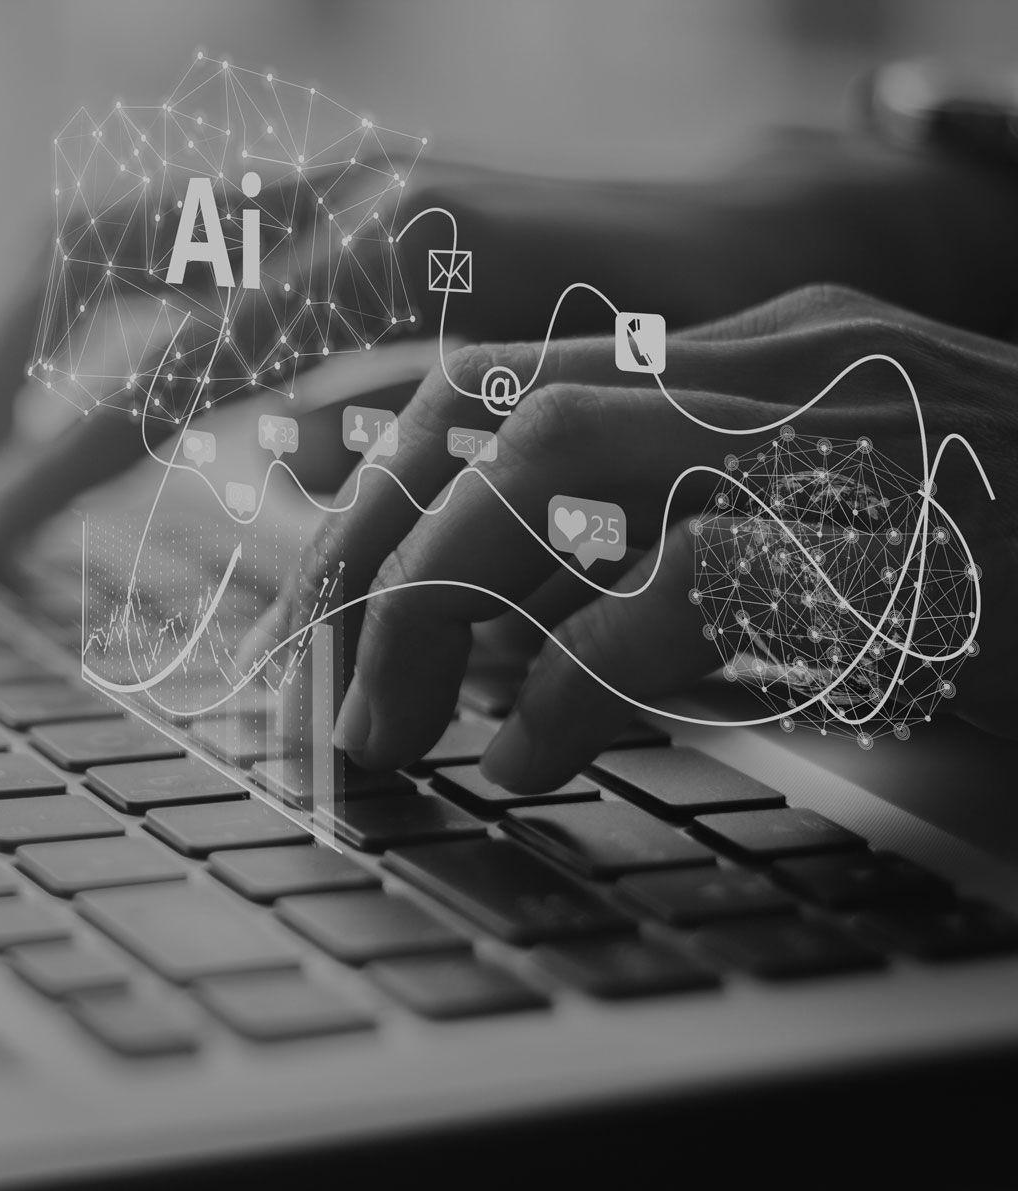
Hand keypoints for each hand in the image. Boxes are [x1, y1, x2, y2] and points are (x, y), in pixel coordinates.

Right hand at [0, 136, 1017, 572]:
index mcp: (393, 260)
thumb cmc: (693, 355)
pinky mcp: (334, 211)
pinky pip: (179, 264)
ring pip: (119, 241)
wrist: (761, 242)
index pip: (159, 369)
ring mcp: (329, 192)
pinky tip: (102, 427)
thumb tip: (271, 476)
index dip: (46, 468)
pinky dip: (111, 342)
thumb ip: (413, 459)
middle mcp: (340, 200)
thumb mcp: (571, 423)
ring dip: (33, 348)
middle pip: (88, 254)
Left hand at [262, 284, 1017, 793]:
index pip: (485, 392)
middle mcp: (769, 367)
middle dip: (362, 556)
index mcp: (734, 366)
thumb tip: (470, 668)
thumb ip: (635, 591)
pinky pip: (686, 586)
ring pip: (548, 458)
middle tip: (311, 702)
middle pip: (481, 410)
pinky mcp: (904, 537)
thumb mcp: (788, 577)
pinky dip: (575, 679)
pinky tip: (525, 763)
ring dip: (431, 601)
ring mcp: (836, 432)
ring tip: (384, 735)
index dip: (362, 507)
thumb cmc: (993, 588)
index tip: (303, 630)